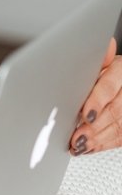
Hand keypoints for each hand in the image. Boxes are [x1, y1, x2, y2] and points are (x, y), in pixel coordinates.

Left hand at [70, 37, 121, 154]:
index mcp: (121, 70)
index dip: (97, 102)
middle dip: (95, 127)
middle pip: (115, 110)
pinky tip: (91, 147)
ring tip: (80, 145)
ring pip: (121, 125)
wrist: (120, 85)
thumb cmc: (107, 75)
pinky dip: (105, 144)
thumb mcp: (99, 64)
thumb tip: (104, 46)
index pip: (109, 87)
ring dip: (98, 139)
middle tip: (77, 137)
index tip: (86, 115)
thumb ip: (98, 61)